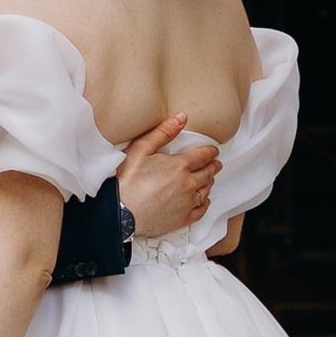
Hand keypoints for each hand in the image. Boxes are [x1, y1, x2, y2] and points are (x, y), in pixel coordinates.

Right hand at [119, 115, 220, 243]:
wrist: (120, 211)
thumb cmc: (127, 180)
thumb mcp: (141, 149)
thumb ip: (163, 132)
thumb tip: (181, 117)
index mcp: (180, 166)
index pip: (203, 156)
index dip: (211, 152)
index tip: (214, 151)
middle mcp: (188, 184)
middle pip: (208, 173)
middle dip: (213, 166)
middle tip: (215, 164)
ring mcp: (187, 203)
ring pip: (205, 190)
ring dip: (209, 183)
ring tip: (209, 179)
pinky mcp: (182, 219)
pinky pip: (200, 210)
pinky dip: (205, 203)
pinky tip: (203, 200)